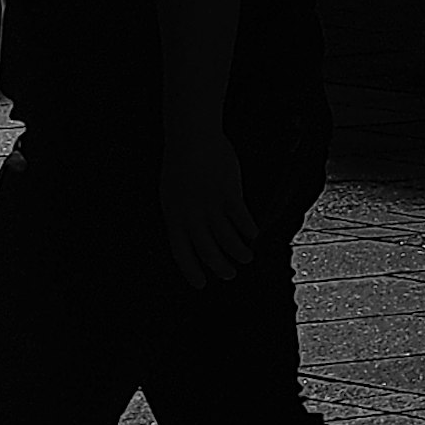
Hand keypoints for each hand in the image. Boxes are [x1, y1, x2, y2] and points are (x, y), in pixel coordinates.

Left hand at [159, 126, 257, 287]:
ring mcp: (211, 206)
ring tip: (246, 258)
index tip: (201, 284)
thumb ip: (178, 217)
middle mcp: (192, 217)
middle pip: (208, 252)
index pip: (182, 254)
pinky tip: (254, 236)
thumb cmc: (180, 166)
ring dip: (239, 253)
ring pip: (228, 240)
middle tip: (229, 275)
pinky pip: (242, 221)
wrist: (191, 139)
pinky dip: (249, 232)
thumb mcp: (170, 195)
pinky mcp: (229, 194)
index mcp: (174, 218)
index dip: (192, 272)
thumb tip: (187, 236)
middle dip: (220, 267)